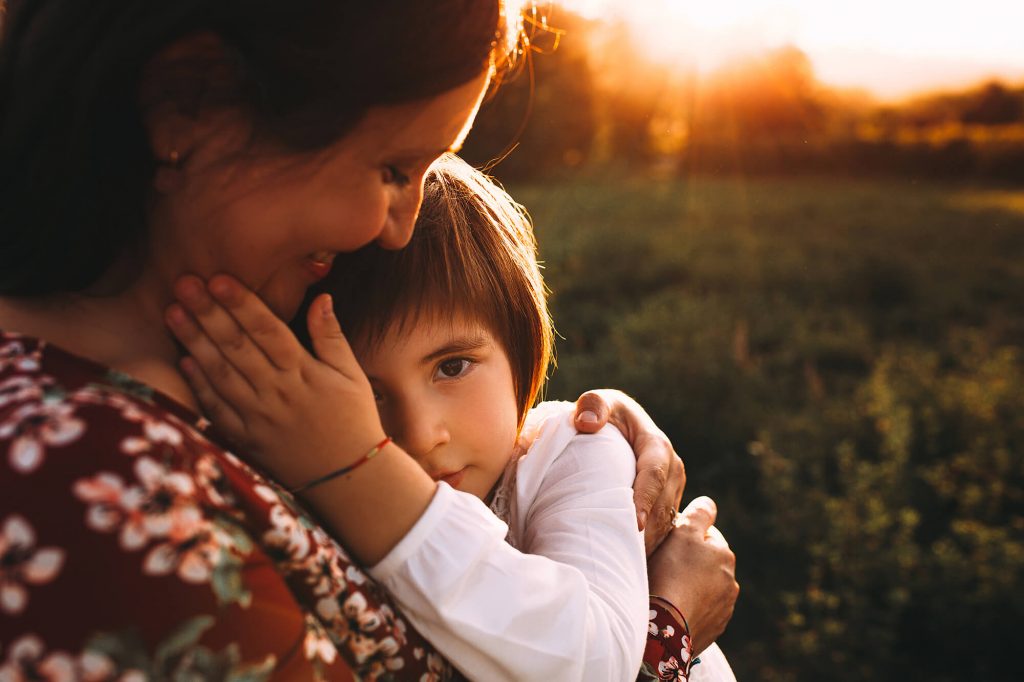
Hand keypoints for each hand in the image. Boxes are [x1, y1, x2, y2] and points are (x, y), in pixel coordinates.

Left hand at [164, 274, 385, 488]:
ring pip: (221, 374)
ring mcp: (259, 418)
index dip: (242, 303)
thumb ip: (331, 336)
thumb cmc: (354, 419)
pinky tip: (183, 360)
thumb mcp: (351, 374)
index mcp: (304, 374)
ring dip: (194, 342)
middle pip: (237, 347)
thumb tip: (321, 297)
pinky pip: (217, 410)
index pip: (268, 331)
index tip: (219, 278)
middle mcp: (278, 393)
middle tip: (184, 283)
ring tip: (173, 312)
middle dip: (208, 313)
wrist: (349, 478)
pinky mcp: (246, 440)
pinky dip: (199, 385)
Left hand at [572, 389, 684, 553]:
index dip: (646, 498)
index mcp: (657, 445)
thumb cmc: (602, 415)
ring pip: (665, 523)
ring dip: (650, 544)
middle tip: (627, 557)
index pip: (655, 473)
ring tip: (629, 567)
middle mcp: (672, 470)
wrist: (615, 427)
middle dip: (648, 531)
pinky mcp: (665, 507)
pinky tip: (631, 566)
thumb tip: (587, 422)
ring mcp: (671, 491)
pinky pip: (662, 531)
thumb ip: (592, 405)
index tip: (634, 523)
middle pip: (663, 505)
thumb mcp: (598, 403)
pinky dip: (648, 548)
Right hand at [647, 496, 738, 654]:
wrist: (666, 626)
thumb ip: (699, 515)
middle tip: (666, 566)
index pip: (707, 536)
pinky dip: (691, 607)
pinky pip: (701, 611)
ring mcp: (724, 608)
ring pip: (705, 588)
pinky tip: (674, 607)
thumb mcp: (684, 533)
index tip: (669, 544)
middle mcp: (731, 582)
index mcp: (725, 556)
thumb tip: (709, 503)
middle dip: (691, 562)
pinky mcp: (714, 629)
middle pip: (707, 563)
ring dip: (692, 585)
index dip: (686, 537)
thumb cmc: (671, 573)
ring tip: (669, 589)